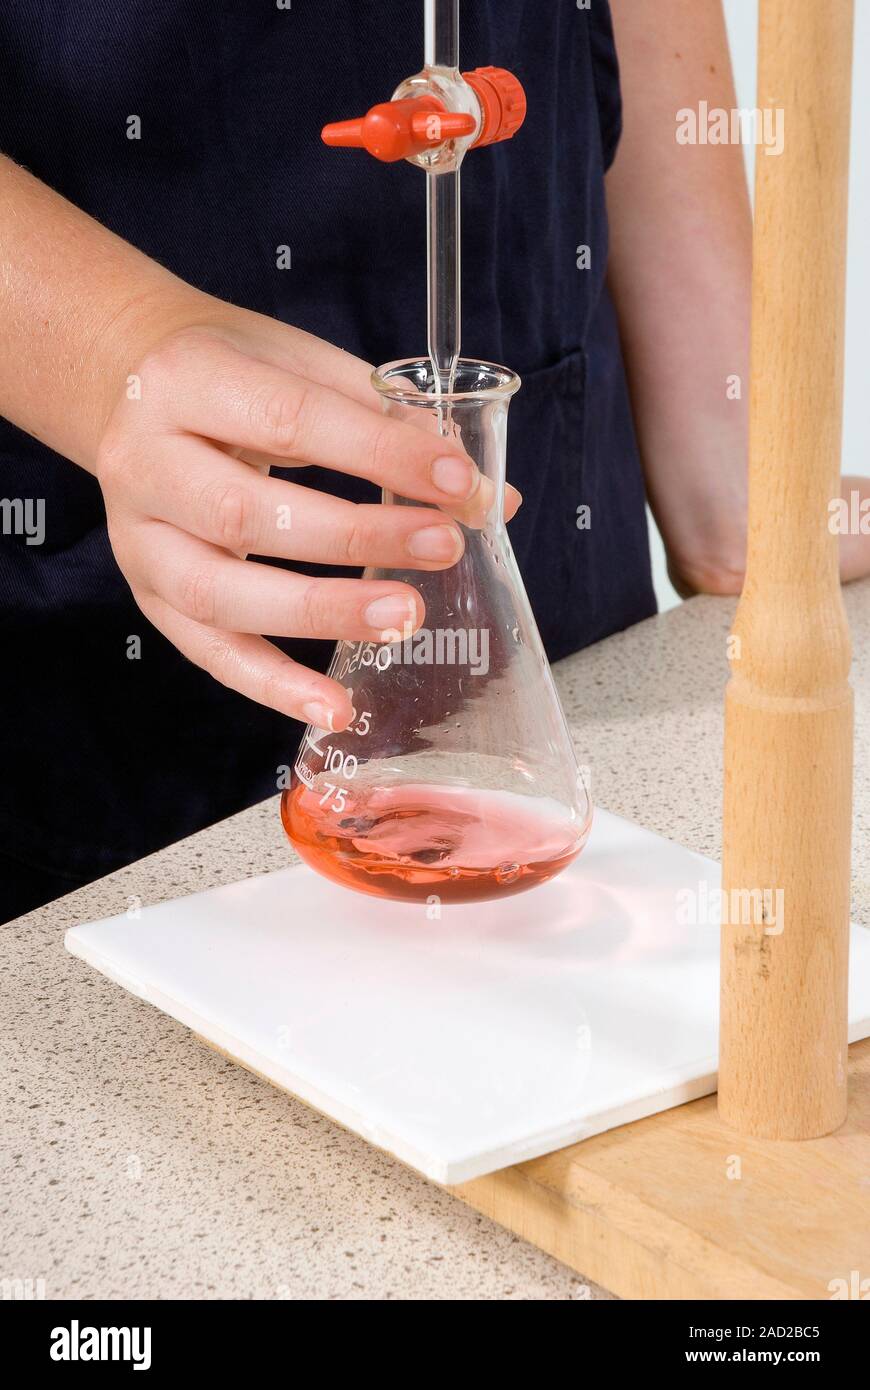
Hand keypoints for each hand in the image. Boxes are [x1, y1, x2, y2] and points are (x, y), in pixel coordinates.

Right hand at [96, 313, 519, 730]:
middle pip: (246, 514)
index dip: (379, 453)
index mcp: (186, 381)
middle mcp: (144, 462)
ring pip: (221, 594)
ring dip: (322, 613)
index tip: (459, 480)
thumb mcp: (301, 365)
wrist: (135, 392)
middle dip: (356, 535)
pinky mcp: (150, 597)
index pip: (290, 419)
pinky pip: (211, 654)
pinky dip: (275, 687)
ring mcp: (138, 540)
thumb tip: (489, 495)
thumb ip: (390, 421)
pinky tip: (337, 707)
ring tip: (405, 617)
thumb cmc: (236, 376)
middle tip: (444, 546)